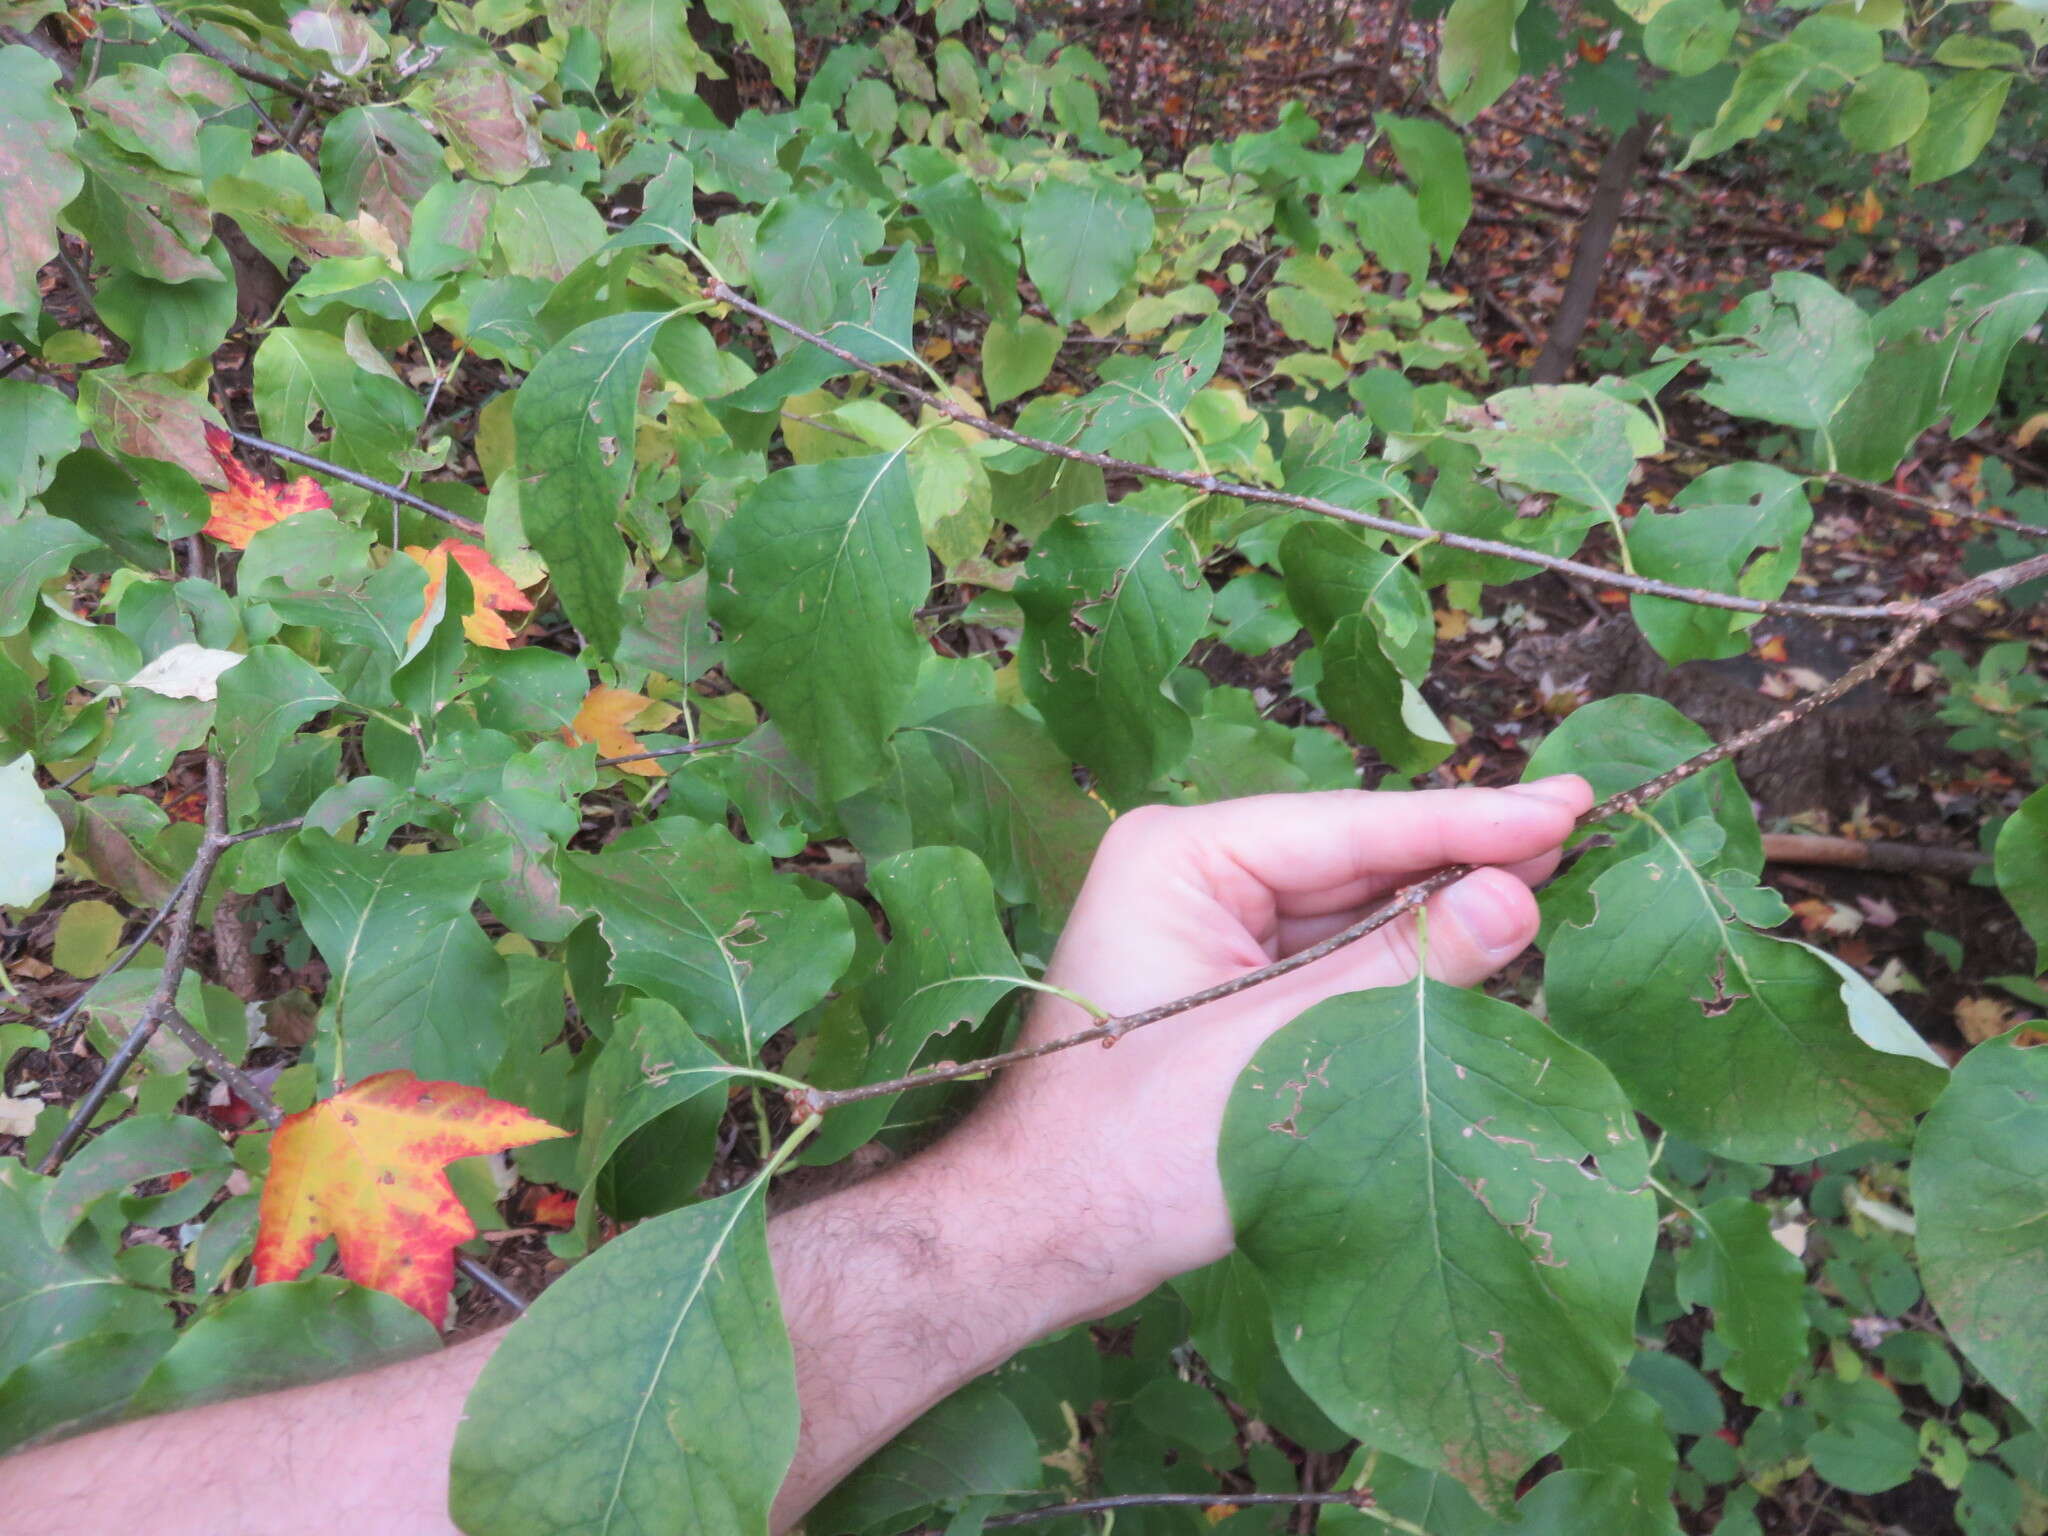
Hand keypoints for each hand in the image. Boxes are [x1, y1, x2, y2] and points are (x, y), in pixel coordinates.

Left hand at [956, 777, 1593, 1307]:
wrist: (1042, 1237)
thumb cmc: (1139, 1148)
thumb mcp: (1292, 1048)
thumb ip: (1407, 968)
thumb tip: (1517, 896)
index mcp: (1179, 855)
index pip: (1351, 825)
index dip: (1469, 820)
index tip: (1569, 800)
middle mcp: (1188, 870)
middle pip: (1354, 856)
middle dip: (1462, 857)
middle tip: (1583, 829)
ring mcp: (1203, 922)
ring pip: (1349, 905)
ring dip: (1439, 909)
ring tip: (1552, 880)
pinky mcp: (1222, 977)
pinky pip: (1327, 953)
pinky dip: (1398, 960)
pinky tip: (1476, 948)